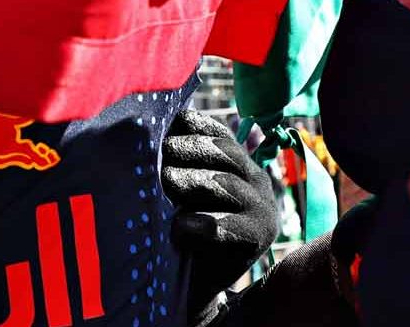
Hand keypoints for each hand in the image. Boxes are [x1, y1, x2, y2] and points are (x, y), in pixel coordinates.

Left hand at [162, 110, 278, 293]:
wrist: (196, 285)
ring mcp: (261, 209)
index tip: (167, 127)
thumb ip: (177, 161)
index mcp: (239, 163)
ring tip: (167, 181)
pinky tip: (178, 226)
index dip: (193, 126)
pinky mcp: (258, 238)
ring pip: (224, 184)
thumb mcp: (182, 190)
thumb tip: (147, 126)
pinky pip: (225, 226)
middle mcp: (256, 180)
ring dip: (192, 180)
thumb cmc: (183, 227)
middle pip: (224, 152)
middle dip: (189, 149)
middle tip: (162, 152)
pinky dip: (198, 224)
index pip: (219, 133)